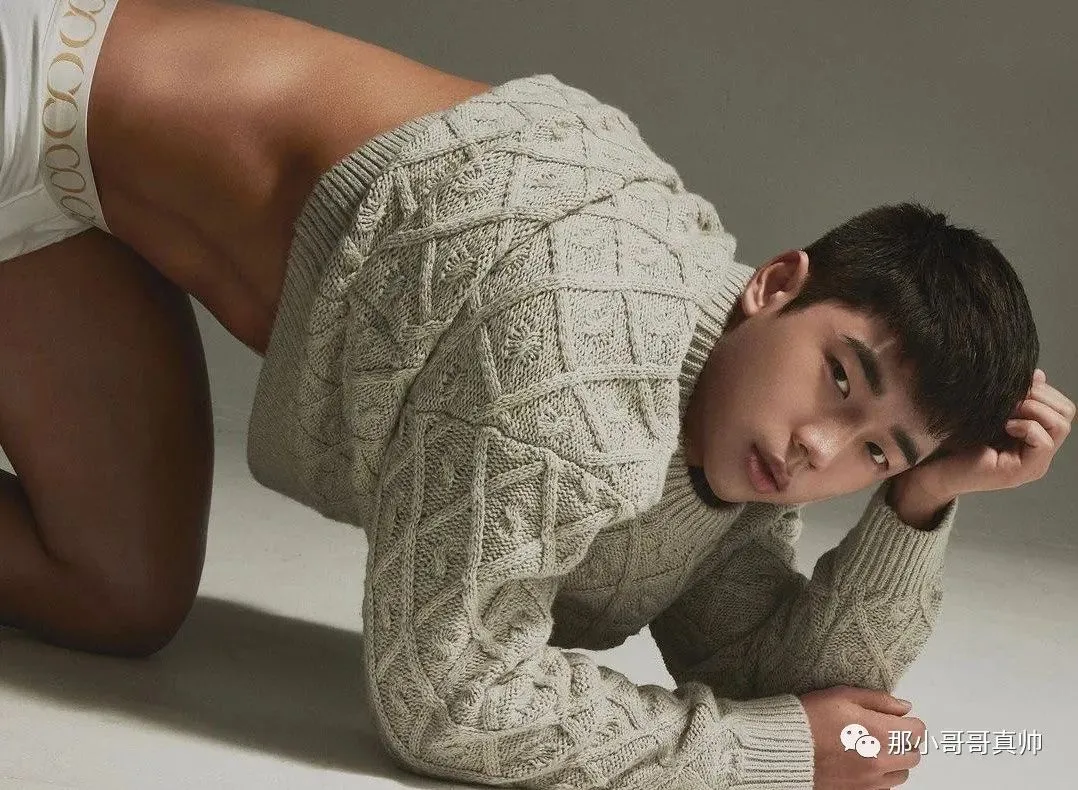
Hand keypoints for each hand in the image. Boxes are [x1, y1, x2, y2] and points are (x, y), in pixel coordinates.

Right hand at [799, 685, 924, 789]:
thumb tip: (904, 708)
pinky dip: (879, 778)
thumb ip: (879, 700)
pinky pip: (884, 788)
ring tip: (872, 750)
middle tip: (885, 733)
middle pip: (913, 755)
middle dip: (904, 743)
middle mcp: (881, 760)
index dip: (909, 723)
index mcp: (880, 733)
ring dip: (894, 762)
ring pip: (901, 775)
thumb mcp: (843, 696)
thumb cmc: (811, 717)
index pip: (917, 731)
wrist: (785, 747)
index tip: (898, 720)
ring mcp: (871, 781)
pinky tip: (861, 764)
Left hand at [906, 368, 1073, 497]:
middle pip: (1067, 413)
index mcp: (1035, 437)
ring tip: (1007, 413)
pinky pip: (1043, 441)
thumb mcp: (990, 412)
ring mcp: (1034, 464)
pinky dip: (1026, 426)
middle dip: (1040, 397)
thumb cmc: (956, 440)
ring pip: (1060, 425)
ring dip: (1033, 410)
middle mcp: (1040, 453)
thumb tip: (1038, 374)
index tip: (1013, 389)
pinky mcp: (1022, 472)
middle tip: (1011, 400)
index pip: (1062, 407)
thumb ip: (1014, 397)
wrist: (934, 469)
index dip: (1042, 390)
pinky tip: (1004, 426)